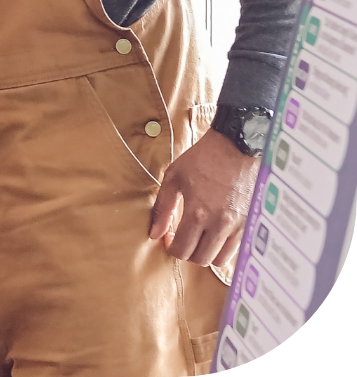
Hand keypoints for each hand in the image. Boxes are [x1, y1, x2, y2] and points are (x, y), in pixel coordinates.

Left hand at [150, 128, 260, 265]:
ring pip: (221, 259)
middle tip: (184, 237)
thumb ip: (163, 207)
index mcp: (198, 213)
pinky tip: (216, 231)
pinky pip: (236, 248)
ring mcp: (238, 226)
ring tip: (201, 236)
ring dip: (207, 252)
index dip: (172, 247)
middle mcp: (220, 224)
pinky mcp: (251, 223)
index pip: (182, 251)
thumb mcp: (174, 176)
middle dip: (188, 252)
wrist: (236, 145)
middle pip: (201, 260)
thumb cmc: (203, 158)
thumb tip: (154, 233)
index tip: (169, 236)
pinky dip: (224, 246)